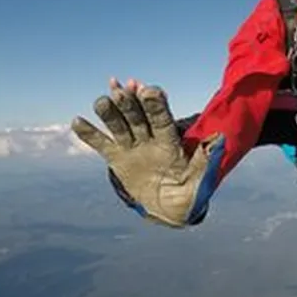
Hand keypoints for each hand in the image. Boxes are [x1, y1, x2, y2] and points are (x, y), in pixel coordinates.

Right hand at [71, 84, 224, 227]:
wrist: (170, 208)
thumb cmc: (188, 193)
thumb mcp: (199, 180)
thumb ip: (205, 160)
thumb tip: (220, 138)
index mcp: (171, 142)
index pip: (162, 119)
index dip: (156, 105)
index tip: (149, 89)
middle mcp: (150, 139)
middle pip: (138, 117)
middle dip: (131, 104)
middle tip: (122, 89)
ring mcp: (133, 146)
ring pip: (119, 125)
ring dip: (110, 113)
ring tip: (101, 101)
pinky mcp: (117, 157)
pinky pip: (101, 144)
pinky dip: (89, 134)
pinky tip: (77, 122)